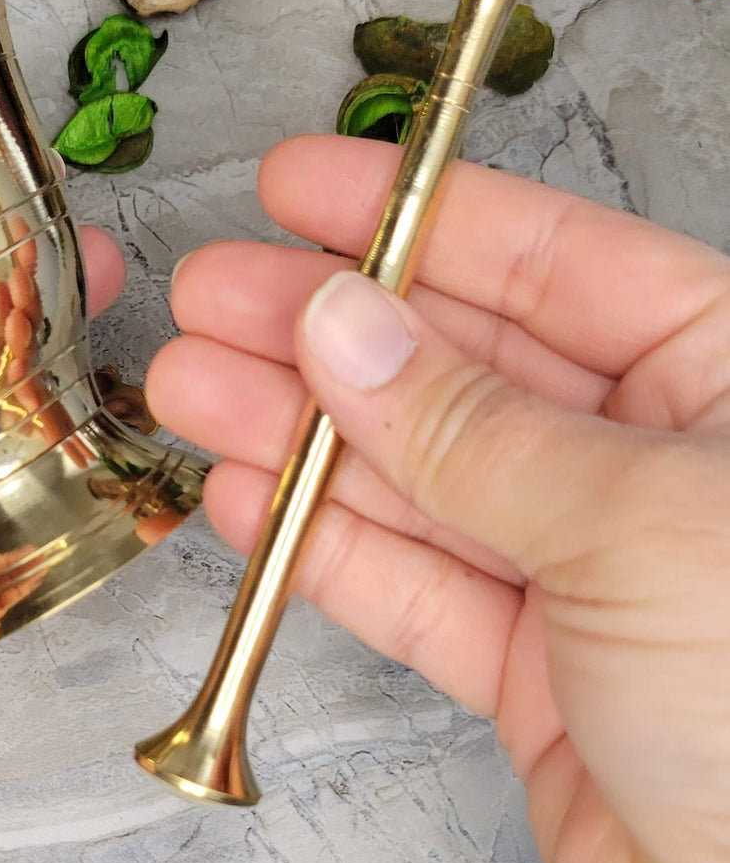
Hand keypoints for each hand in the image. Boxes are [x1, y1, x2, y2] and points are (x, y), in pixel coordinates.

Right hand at [149, 134, 729, 862]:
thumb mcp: (630, 521)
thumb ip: (471, 429)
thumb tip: (341, 325)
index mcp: (725, 381)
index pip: (554, 263)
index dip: (417, 217)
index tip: (302, 189)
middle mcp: (655, 464)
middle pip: (466, 368)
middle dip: (329, 331)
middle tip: (209, 297)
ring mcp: (588, 571)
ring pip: (419, 478)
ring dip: (298, 436)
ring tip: (186, 390)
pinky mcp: (534, 673)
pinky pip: (412, 587)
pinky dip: (324, 549)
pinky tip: (243, 500)